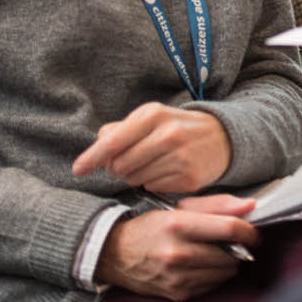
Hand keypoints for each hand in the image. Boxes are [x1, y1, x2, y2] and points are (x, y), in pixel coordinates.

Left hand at [72, 103, 230, 193]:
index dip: (91, 158)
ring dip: (136, 175)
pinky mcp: (190, 177)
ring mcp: (180, 157)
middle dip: (118, 167)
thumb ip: (120, 130)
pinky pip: (154, 187)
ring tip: (153, 164)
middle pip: (120, 165)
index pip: (112, 142)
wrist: (223, 137)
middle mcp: (168, 134)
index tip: (78, 170)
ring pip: (135, 178)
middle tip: (130, 162)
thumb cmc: (178, 127)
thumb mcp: (151, 118)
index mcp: (153, 115)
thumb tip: (97, 146)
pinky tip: (167, 171)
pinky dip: (155, 182)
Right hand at [95, 195, 258, 300]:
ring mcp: (177, 277)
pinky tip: (200, 267)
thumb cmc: (151, 228)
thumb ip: (216, 205)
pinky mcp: (177, 294)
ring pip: (225, 272)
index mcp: (178, 225)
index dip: (249, 231)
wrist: (114, 255)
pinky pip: (212, 286)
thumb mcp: (178, 208)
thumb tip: (251, 206)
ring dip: (227, 263)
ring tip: (213, 253)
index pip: (230, 229)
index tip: (254, 233)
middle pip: (231, 254)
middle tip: (232, 243)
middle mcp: (177, 253)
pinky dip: (213, 276)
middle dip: (238, 248)